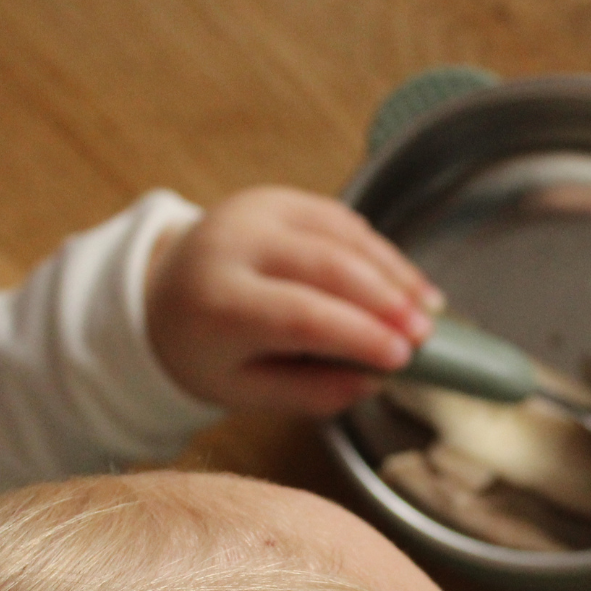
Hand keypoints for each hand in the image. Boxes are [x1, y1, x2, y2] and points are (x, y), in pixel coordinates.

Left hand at [145, 187, 443, 417]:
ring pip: (341, 235)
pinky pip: (341, 220)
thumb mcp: (246, 392)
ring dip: (393, 273)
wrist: (161, 296)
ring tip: (429, 309)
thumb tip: (374, 380)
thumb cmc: (209, 354)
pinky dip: (380, 252)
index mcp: (216, 303)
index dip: (357, 335)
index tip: (402, 359)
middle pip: (326, 266)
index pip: (299, 316)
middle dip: (385, 300)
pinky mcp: (277, 198)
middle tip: (425, 334)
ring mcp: (256, 212)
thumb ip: (310, 392)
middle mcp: (233, 245)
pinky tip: (407, 283)